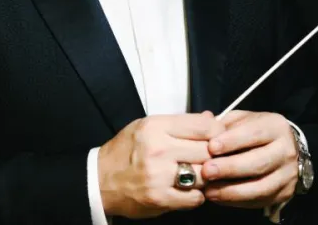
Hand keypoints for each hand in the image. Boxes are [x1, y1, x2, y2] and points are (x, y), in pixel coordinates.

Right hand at [98, 111, 224, 218]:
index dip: (217, 132)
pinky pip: (195, 198)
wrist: (99, 180)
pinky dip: (196, 195)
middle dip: (213, 156)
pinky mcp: (160, 198)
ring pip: (204, 175)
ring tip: (197, 174)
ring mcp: (159, 175)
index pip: (203, 126)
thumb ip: (179, 123)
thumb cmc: (126, 151)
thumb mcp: (147, 126)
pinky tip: (188, 189)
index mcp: (155, 127)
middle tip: (210, 159)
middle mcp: (158, 149)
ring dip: (205, 176)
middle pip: (207, 151)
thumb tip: (211, 119)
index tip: (218, 138)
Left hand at [201, 110, 297, 208]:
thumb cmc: (253, 132)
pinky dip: (236, 201)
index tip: (211, 147)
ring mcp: (287, 175)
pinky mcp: (284, 194)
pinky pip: (259, 201)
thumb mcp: (241, 120)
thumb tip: (204, 125)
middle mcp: (286, 151)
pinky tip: (219, 197)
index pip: (255, 133)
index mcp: (276, 127)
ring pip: (261, 187)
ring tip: (209, 190)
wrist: (280, 149)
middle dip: (230, 168)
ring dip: (231, 190)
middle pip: (259, 163)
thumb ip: (224, 124)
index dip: (232, 141)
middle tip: (206, 171)